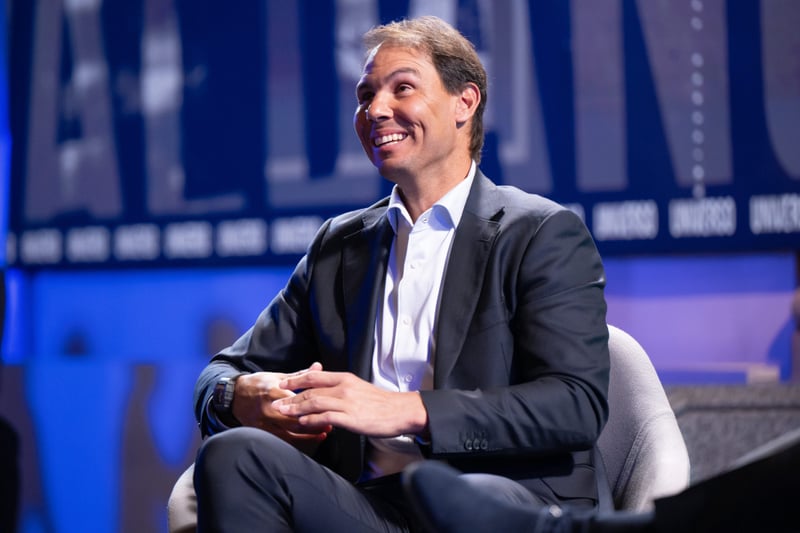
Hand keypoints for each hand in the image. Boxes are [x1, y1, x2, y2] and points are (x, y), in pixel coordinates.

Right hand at [232, 363, 332, 453]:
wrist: (234, 396)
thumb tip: (318, 366)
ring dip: (309, 435)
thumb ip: (300, 375)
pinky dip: (297, 441)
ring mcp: (263, 423)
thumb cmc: (258, 384)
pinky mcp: (261, 432)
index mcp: (273, 392)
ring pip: (290, 435)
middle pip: (296, 421)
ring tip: (323, 432)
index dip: (315, 407)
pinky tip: (308, 439)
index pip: (298, 402)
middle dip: (314, 424)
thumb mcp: (278, 376)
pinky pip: (282, 440)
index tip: (329, 408)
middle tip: (330, 422)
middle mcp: (268, 410)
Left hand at [272, 370, 428, 437]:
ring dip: (296, 408)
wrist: (400, 411)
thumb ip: (341, 388)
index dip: (296, 379)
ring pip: (314, 403)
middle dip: (290, 396)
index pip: (314, 376)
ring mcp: (346, 403)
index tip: (282, 382)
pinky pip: (325, 418)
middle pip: (310, 390)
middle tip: (275, 402)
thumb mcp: (358, 388)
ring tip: (283, 412)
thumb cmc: (380, 403)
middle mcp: (343, 388)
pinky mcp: (350, 418)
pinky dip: (311, 420)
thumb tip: (324, 391)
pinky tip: (302, 422)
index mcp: (345, 378)